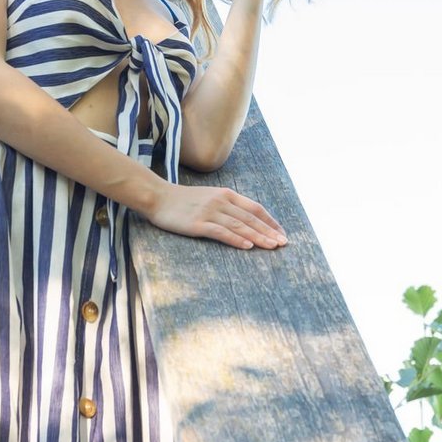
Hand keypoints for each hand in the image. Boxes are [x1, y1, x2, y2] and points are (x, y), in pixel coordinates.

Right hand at [145, 179, 287, 249]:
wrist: (157, 197)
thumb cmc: (182, 201)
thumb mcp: (208, 197)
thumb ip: (226, 205)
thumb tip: (244, 219)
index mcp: (226, 194)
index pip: (254, 208)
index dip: (270, 221)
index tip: (281, 232)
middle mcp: (221, 201)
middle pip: (250, 218)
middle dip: (269, 231)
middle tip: (283, 243)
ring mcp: (209, 212)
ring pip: (240, 225)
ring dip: (258, 237)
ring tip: (272, 246)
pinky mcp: (198, 224)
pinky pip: (221, 232)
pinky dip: (236, 239)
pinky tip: (248, 246)